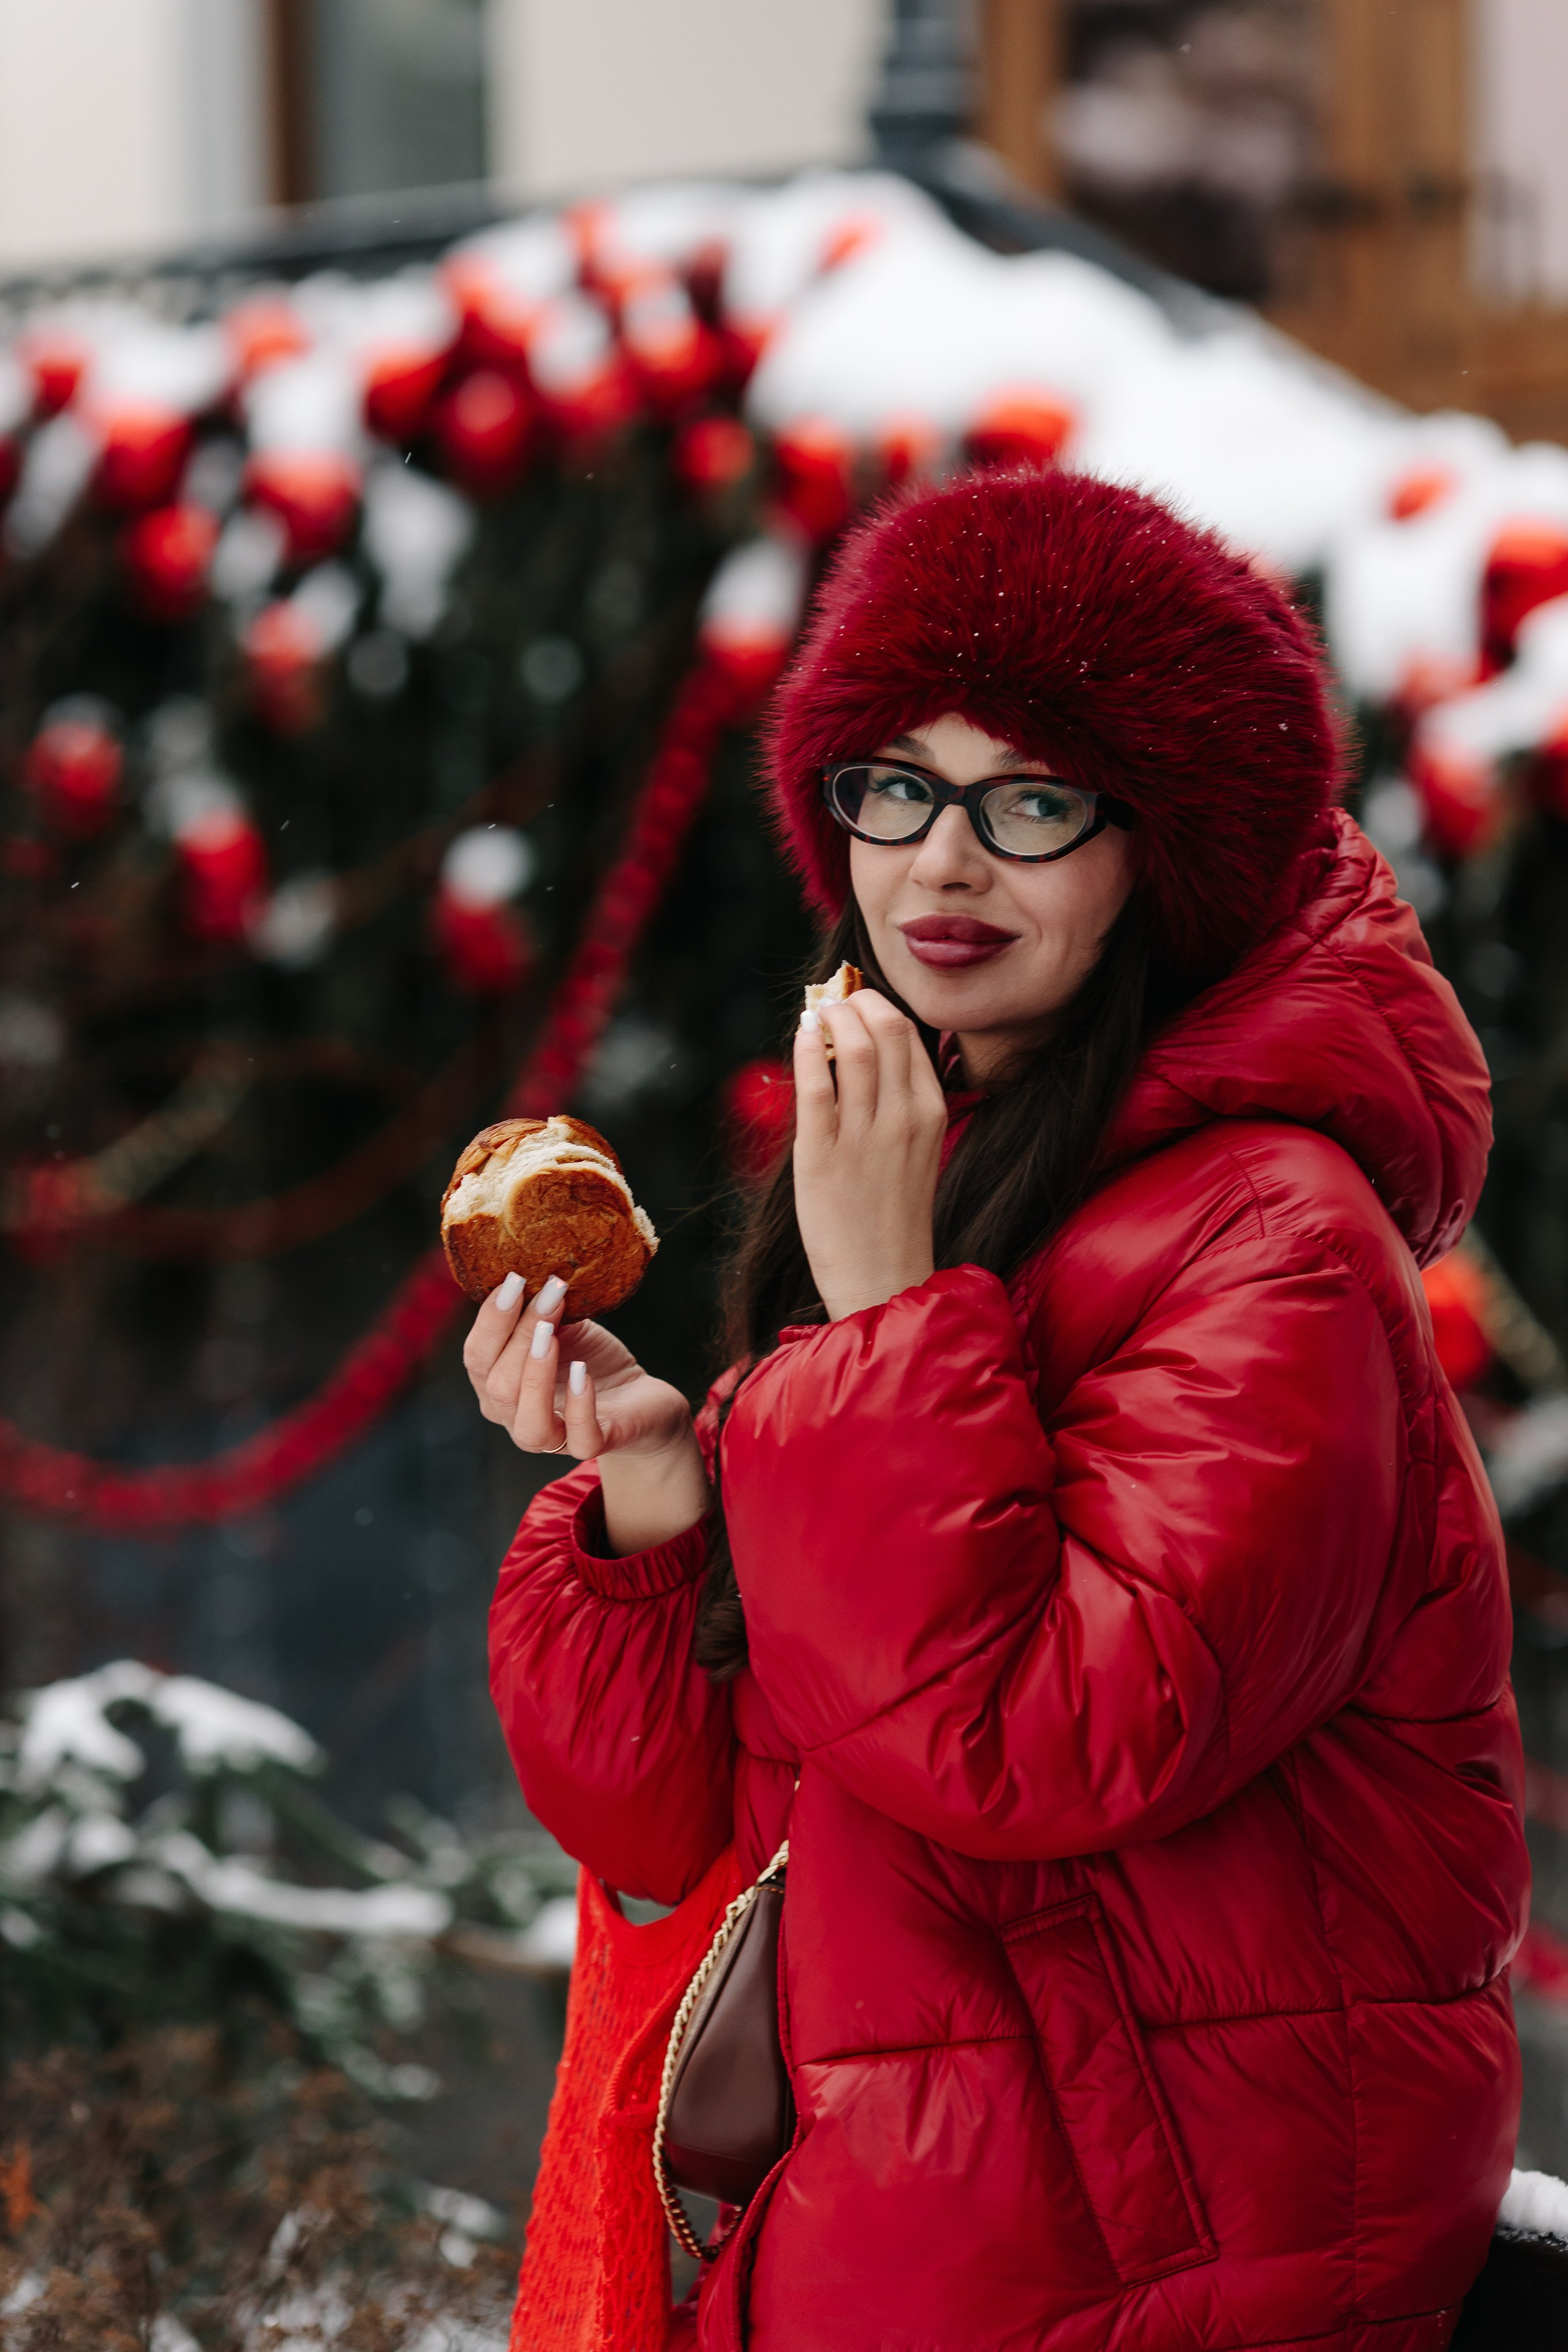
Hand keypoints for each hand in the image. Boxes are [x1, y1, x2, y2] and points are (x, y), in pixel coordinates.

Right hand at [463, 1272, 710, 1552]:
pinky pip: (580, 1437)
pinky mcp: (594, 1445)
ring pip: (530, 1422)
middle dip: (519, 1335)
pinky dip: (580, 1404)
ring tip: (551, 1334)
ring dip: (536, 1375)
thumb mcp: (562, 1329)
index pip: (477, 1356)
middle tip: (549, 1293)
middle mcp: (515, 1416)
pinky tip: (583, 1371)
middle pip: (498, 1384)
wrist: (639, 1399)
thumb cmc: (590, 1361)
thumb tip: (528, 1271)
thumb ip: (539, 1311)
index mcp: (498, 1383)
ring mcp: (554, 1438)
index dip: (490, 1319)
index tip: (514, 1278)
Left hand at [793, 989, 947, 1319]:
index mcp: (931, 1111)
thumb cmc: (893, 1213)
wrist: (883, 1276)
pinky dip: (803, 1048)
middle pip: (885, 1027)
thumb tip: (868, 1048)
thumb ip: (901, 1101)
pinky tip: (799, 1034)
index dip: (879, 1007)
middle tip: (834, 1002)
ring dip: (828, 1017)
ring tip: (815, 1015)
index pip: (910, 1034)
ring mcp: (864, 1135)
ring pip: (850, 1046)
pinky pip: (813, 1085)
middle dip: (855, 1002)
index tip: (857, 1004)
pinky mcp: (822, 1154)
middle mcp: (903, 1116)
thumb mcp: (917, 1149)